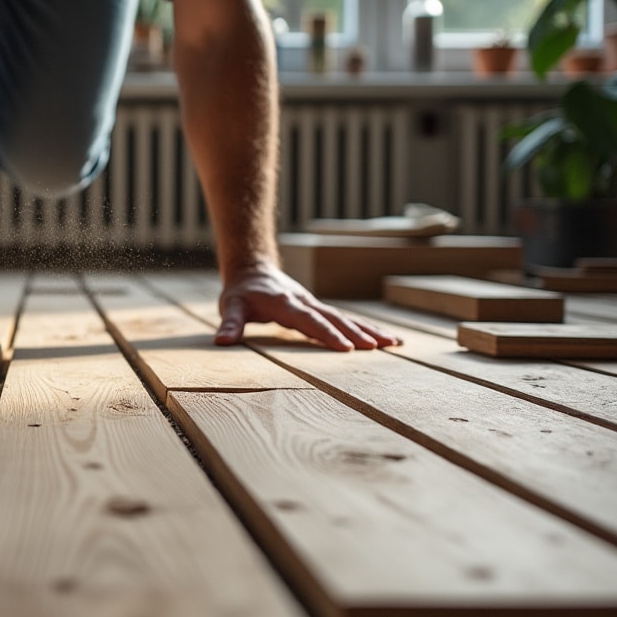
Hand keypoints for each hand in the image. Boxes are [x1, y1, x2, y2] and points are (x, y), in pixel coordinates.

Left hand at [215, 262, 399, 350]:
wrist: (253, 269)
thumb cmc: (241, 292)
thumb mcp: (230, 306)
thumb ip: (229, 323)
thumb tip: (222, 342)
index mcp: (285, 304)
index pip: (308, 320)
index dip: (326, 333)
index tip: (345, 348)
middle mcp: (305, 303)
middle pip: (334, 318)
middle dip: (356, 333)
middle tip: (379, 348)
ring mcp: (315, 305)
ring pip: (345, 317)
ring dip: (369, 330)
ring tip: (394, 343)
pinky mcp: (319, 309)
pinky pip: (345, 319)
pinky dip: (366, 328)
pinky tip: (386, 339)